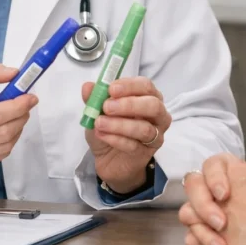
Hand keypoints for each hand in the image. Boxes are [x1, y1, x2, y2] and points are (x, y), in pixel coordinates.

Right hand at [0, 59, 36, 175]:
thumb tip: (14, 73)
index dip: (17, 106)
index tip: (30, 97)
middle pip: (3, 132)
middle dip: (21, 117)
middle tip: (26, 105)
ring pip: (5, 146)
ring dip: (17, 129)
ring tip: (16, 116)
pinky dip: (9, 142)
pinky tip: (5, 130)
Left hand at [82, 77, 171, 193]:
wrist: (107, 158)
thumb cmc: (108, 128)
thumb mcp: (97, 110)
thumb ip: (94, 97)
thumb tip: (87, 86)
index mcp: (148, 96)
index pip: (145, 86)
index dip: (129, 86)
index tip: (111, 89)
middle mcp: (157, 114)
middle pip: (153, 106)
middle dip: (129, 105)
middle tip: (107, 107)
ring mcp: (155, 135)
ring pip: (144, 129)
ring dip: (119, 125)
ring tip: (99, 123)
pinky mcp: (147, 153)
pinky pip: (134, 146)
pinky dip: (115, 139)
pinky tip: (102, 135)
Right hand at [178, 154, 245, 244]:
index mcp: (226, 171)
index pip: (210, 166)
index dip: (214, 178)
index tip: (224, 195)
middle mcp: (211, 187)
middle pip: (192, 185)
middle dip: (204, 205)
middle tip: (221, 223)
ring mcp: (206, 210)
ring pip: (187, 213)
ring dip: (202, 229)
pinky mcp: (206, 231)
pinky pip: (191, 236)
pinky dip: (202, 242)